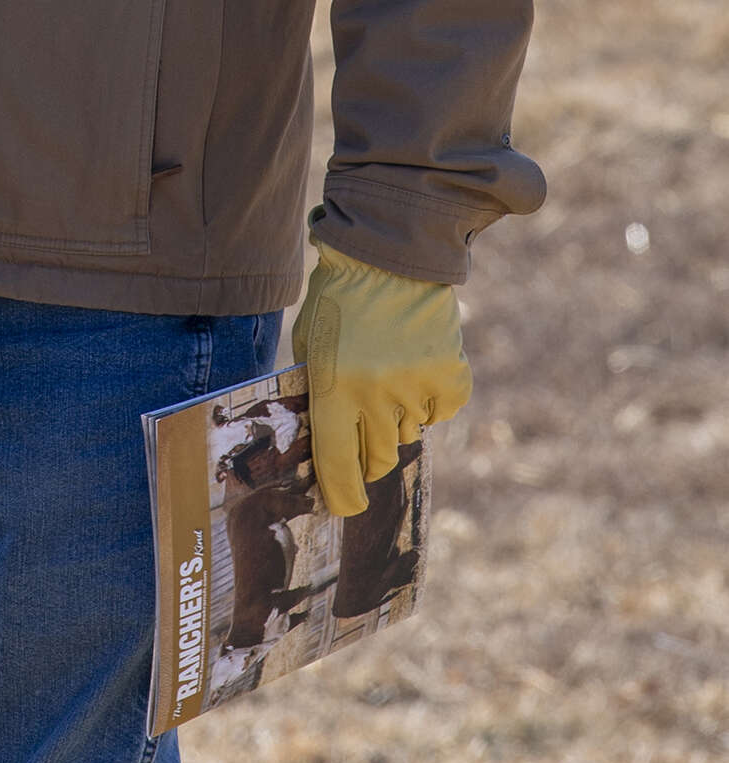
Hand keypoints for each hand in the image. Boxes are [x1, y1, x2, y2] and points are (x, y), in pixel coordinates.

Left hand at [292, 240, 471, 516]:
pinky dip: (428, 397)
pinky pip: (439, 411)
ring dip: (395, 415)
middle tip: (362, 424)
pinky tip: (414, 362)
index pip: (337, 465)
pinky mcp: (452, 379)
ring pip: (407, 432)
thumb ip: (319, 394)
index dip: (341, 494)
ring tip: (385, 370)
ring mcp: (416, 389)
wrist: (389, 255)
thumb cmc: (338, 300)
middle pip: (376, 458)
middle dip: (366, 452)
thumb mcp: (310, 347)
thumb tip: (326, 446)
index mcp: (333, 388)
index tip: (344, 507)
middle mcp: (375, 396)